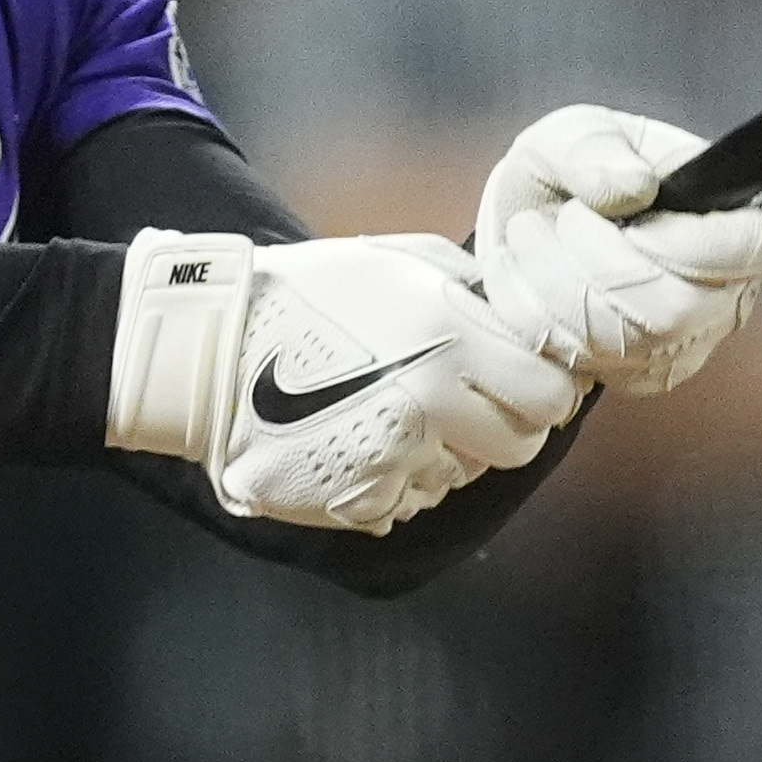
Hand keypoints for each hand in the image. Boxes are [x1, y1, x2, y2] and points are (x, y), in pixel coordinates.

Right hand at [103, 228, 582, 533]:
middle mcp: (432, 403)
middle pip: (517, 446)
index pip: (550, 394)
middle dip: (499, 428)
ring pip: (460, 477)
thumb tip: (517, 312)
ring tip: (391, 415)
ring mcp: (395, 458)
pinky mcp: (357, 498)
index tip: (518, 382)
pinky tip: (356, 443)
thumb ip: (468, 284)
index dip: (541, 390)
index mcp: (450, 338)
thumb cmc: (304, 295)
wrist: (211, 349)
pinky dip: (391, 481)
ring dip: (441, 454)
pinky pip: (406, 502)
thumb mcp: (395, 260)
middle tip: (460, 406)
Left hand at [474, 105, 761, 398]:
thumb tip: (636, 187)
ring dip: (561, 289)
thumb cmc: (566, 176)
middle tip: (565, 219)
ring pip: (633, 344)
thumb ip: (595, 147)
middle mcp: (730, 284)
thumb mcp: (569, 135)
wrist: (526, 236)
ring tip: (536, 243)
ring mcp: (692, 337)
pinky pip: (602, 369)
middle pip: (680, 309)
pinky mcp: (649, 374)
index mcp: (736, 210)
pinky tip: (540, 290)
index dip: (685, 245)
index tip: (626, 221)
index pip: (754, 247)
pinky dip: (550, 327)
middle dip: (599, 265)